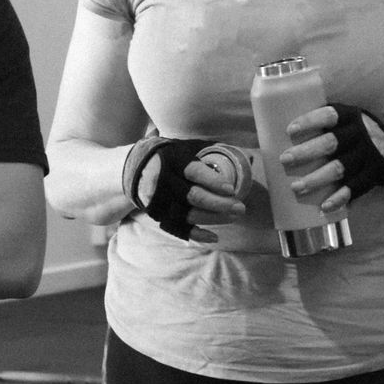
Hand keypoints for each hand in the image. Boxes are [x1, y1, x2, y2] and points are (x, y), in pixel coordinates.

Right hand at [134, 140, 252, 240]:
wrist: (135, 168)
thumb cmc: (170, 156)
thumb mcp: (186, 147)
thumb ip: (214, 151)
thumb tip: (249, 158)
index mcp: (173, 160)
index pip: (193, 171)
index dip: (213, 180)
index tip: (231, 189)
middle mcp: (164, 180)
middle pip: (193, 196)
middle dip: (219, 204)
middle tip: (240, 208)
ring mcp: (159, 200)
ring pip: (187, 214)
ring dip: (213, 218)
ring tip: (234, 217)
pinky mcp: (157, 214)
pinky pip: (177, 229)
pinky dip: (195, 234)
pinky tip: (214, 237)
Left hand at [279, 104, 383, 212]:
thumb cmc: (363, 131)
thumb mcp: (351, 119)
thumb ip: (328, 123)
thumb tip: (284, 130)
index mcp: (350, 116)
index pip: (329, 115)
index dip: (309, 121)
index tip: (290, 131)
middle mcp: (360, 134)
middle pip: (329, 143)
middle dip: (305, 153)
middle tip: (285, 160)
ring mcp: (368, 155)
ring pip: (339, 169)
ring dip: (316, 180)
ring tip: (296, 188)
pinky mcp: (374, 174)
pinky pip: (355, 188)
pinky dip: (339, 198)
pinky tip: (324, 207)